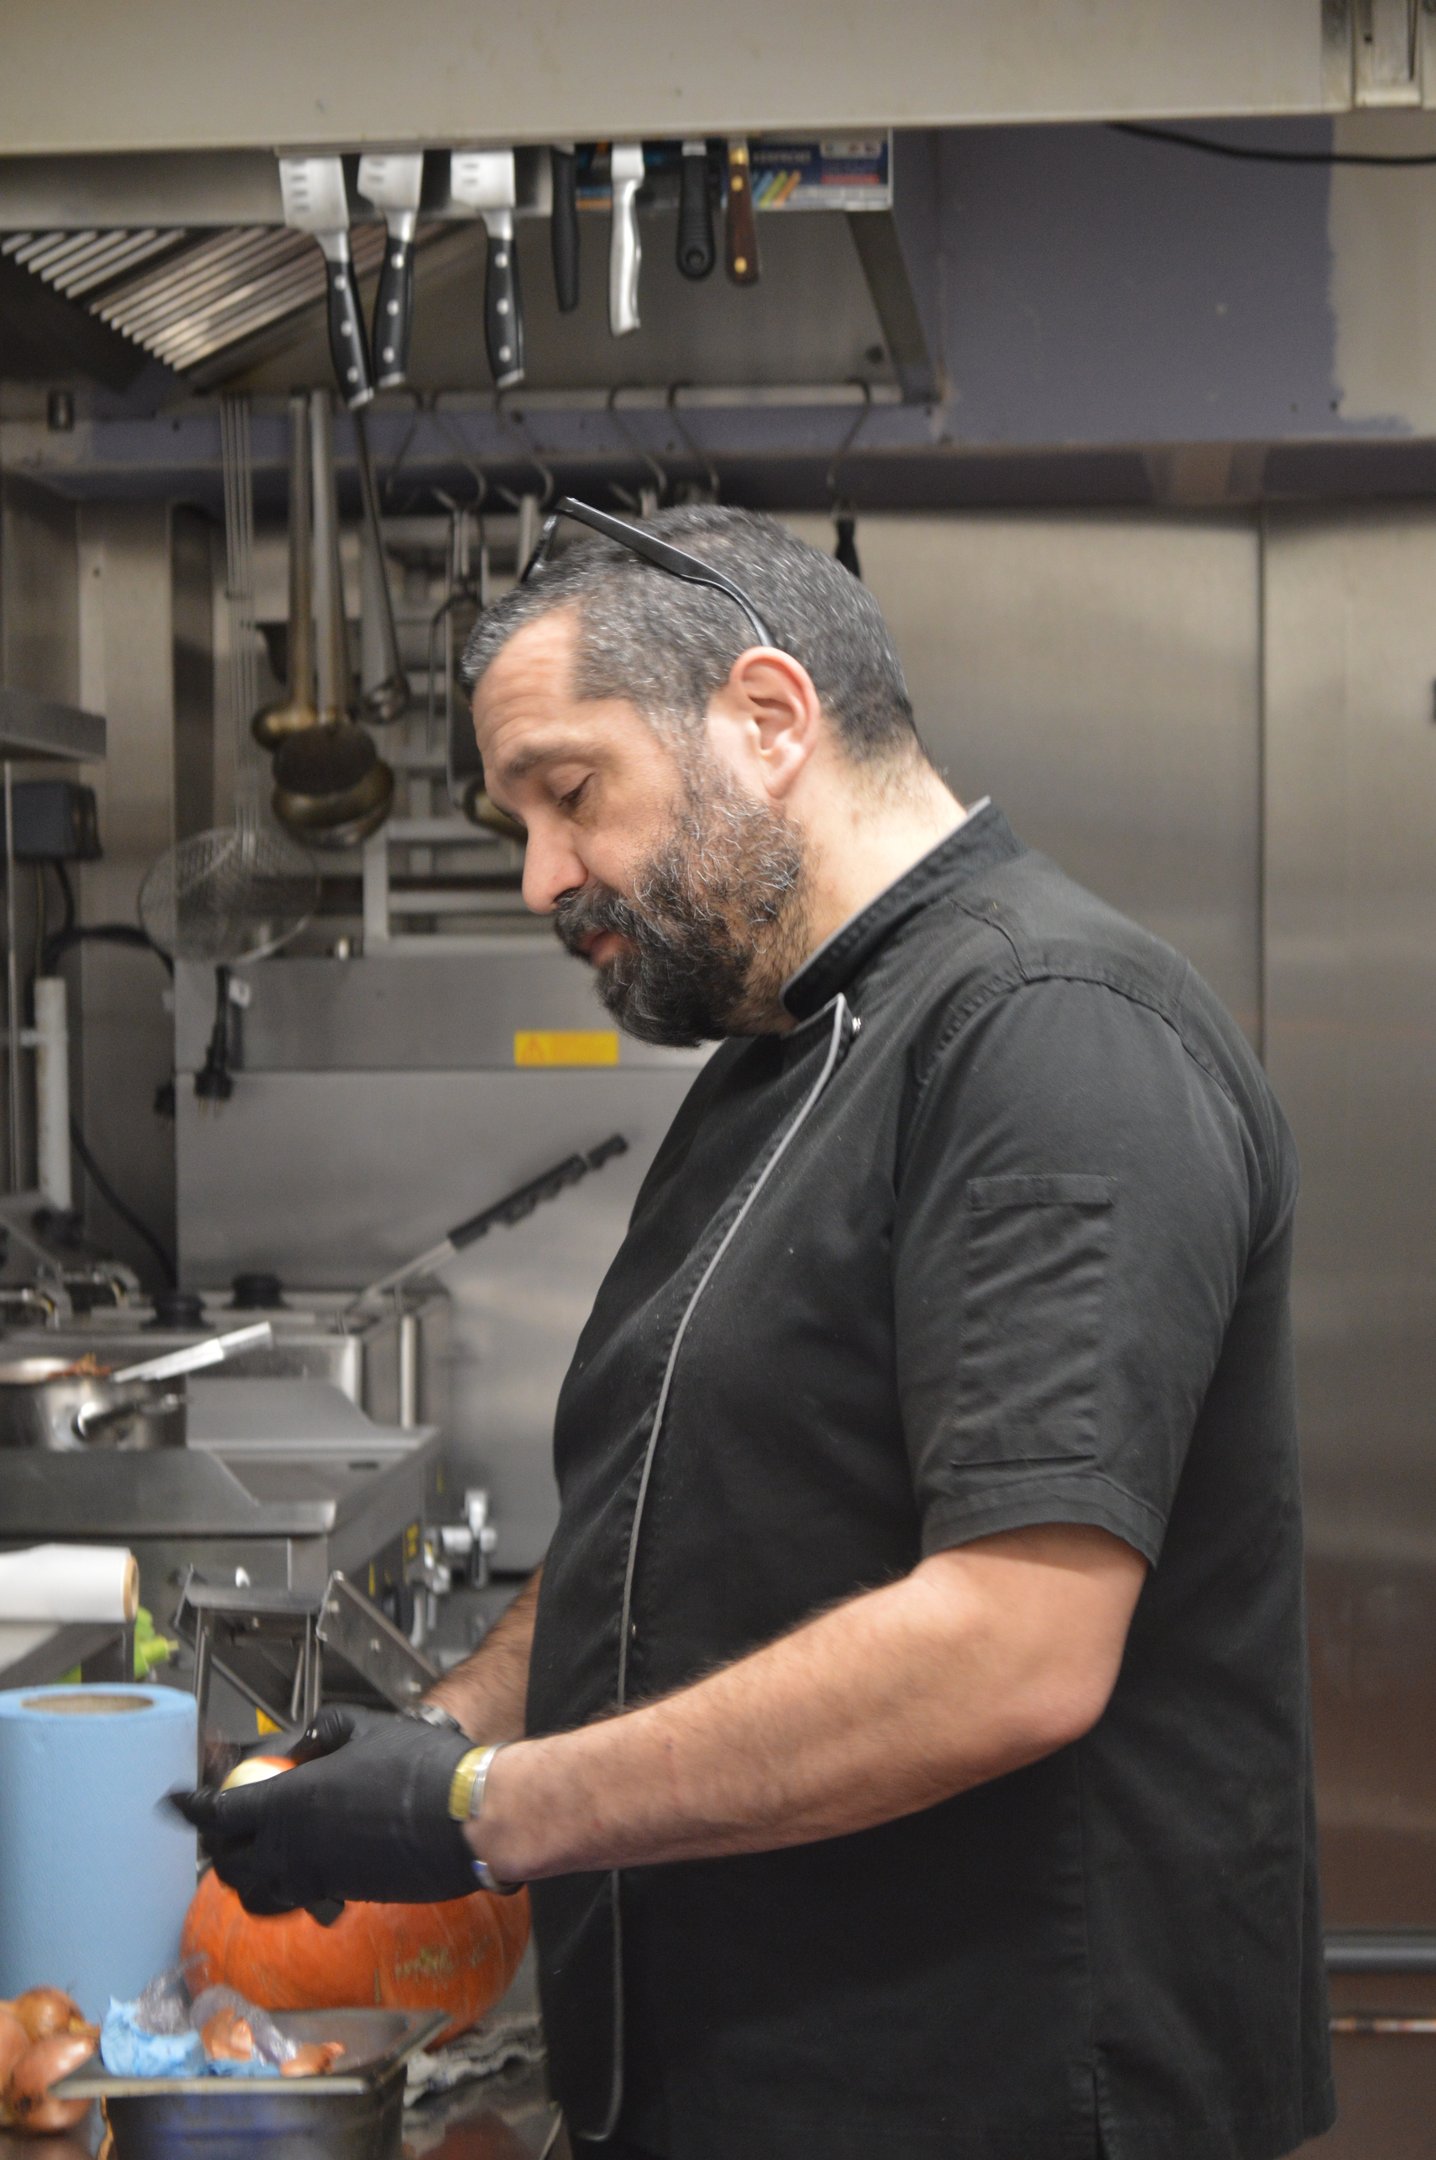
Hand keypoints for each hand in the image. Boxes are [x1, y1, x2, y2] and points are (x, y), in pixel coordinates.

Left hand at [172, 1705, 476, 1913]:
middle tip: (219, 1826)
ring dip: (245, 1875)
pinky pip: (294, 1900)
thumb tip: (305, 1739)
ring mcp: (317, 1878)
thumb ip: (326, 1731)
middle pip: (229, 1862)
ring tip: (251, 1856)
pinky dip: (283, 1890)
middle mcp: (293, 1848)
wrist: (463, 1818)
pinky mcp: (343, 1894)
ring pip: (257, 1892)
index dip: (193, 1807)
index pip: (220, 1812)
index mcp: (290, 1803)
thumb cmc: (420, 1768)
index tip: (178, 1801)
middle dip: (216, 1845)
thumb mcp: (367, 1728)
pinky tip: (300, 1869)